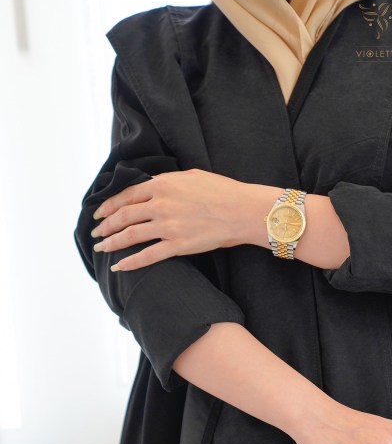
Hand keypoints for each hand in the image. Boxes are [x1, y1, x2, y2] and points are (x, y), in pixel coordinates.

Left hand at [91, 169, 253, 271]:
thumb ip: (168, 181)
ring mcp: (168, 226)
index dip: (108, 206)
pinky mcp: (178, 245)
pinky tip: (119, 267)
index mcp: (161, 185)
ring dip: (112, 243)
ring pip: (130, 235)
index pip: (126, 196)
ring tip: (102, 248)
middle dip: (105, 226)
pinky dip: (131, 262)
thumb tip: (154, 185)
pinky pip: (148, 256)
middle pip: (123, 216)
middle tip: (96, 233)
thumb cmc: (222, 191)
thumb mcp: (191, 176)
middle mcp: (160, 205)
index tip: (99, 214)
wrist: (242, 210)